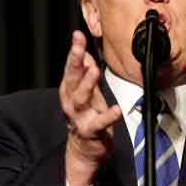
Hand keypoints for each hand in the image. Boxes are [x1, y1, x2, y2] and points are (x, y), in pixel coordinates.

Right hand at [60, 31, 120, 185]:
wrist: (85, 149)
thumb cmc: (87, 116)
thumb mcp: (86, 92)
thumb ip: (84, 73)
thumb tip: (84, 52)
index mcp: (69, 90)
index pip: (71, 67)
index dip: (74, 50)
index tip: (77, 35)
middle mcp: (71, 102)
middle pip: (71, 79)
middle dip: (75, 61)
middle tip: (79, 47)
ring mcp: (79, 116)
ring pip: (80, 98)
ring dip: (87, 83)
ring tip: (94, 70)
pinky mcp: (91, 131)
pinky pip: (99, 123)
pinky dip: (107, 116)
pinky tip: (116, 109)